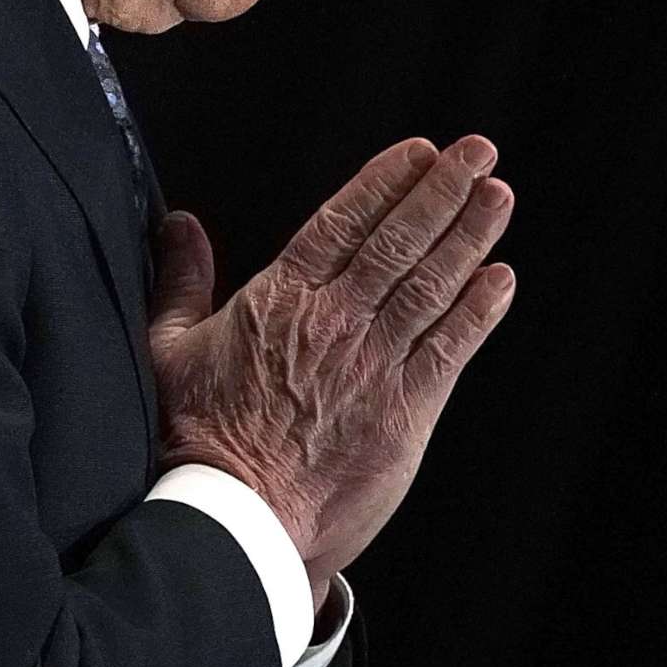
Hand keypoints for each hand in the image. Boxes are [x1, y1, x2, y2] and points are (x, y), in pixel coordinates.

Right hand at [144, 137, 517, 583]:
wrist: (235, 514)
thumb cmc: (194, 437)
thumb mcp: (167, 347)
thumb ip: (178, 280)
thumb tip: (180, 226)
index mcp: (279, 299)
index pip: (343, 222)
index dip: (386, 182)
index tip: (421, 153)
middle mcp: (335, 321)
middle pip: (399, 241)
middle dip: (443, 191)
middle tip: (476, 153)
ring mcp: (375, 363)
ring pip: (432, 284)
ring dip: (470, 236)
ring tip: (497, 196)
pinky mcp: (405, 410)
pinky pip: (451, 347)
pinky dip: (478, 310)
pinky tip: (499, 279)